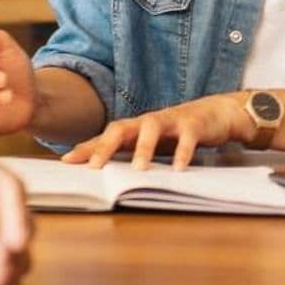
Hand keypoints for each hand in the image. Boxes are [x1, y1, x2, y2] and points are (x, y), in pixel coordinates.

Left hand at [62, 94, 251, 169]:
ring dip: (143, 149)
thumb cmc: (178, 132)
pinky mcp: (194, 124)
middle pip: (120, 128)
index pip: (105, 136)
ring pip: (151, 129)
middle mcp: (148, 121)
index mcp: (136, 128)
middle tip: (93, 167)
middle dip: (105, 146)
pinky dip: (183, 153)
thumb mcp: (153, 143)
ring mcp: (171, 120)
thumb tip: (105, 172)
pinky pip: (187, 138)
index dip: (86, 148)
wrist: (217, 112)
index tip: (66, 161)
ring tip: (137, 170)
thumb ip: (132, 154)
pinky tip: (179, 169)